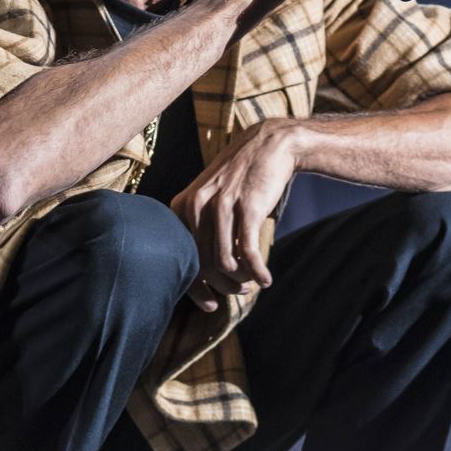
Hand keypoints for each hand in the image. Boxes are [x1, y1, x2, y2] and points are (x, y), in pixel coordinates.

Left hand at [169, 119, 297, 311]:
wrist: (269, 145)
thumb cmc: (239, 177)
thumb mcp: (210, 196)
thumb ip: (200, 227)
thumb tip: (201, 272)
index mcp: (182, 206)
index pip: (181, 258)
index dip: (195, 288)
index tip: (210, 304)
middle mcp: (196, 206)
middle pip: (202, 264)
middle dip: (221, 286)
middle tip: (238, 292)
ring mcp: (221, 206)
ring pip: (224, 263)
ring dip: (240, 281)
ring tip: (251, 282)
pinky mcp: (247, 208)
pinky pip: (248, 253)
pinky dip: (257, 272)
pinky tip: (266, 279)